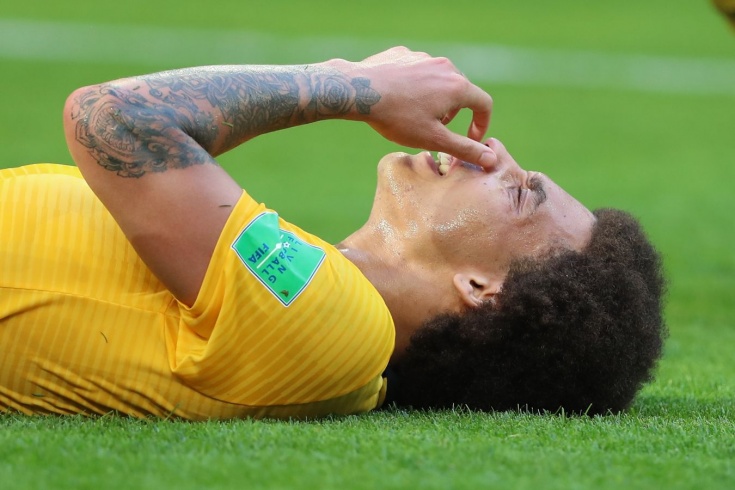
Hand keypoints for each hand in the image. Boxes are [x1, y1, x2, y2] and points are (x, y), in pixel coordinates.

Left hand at [347, 46, 496, 168]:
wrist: (358, 91)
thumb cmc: (397, 117)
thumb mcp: (433, 139)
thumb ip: (464, 148)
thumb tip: (491, 158)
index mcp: (457, 86)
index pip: (484, 104)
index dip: (482, 125)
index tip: (470, 139)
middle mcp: (445, 66)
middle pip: (462, 91)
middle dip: (456, 113)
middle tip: (438, 129)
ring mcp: (423, 58)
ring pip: (439, 80)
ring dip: (436, 99)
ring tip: (416, 115)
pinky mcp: (404, 54)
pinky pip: (418, 72)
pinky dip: (416, 86)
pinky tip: (399, 99)